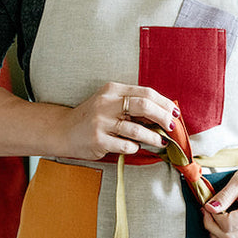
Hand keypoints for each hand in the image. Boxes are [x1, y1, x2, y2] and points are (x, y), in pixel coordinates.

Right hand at [60, 82, 177, 160]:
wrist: (63, 130)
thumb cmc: (93, 117)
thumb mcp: (110, 102)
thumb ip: (132, 103)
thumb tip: (163, 112)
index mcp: (112, 90)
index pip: (145, 93)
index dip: (164, 103)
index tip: (175, 112)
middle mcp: (106, 103)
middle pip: (144, 106)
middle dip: (163, 117)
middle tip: (171, 127)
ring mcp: (101, 122)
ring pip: (137, 130)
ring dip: (154, 137)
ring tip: (161, 142)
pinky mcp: (98, 140)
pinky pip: (126, 146)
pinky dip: (135, 147)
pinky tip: (136, 147)